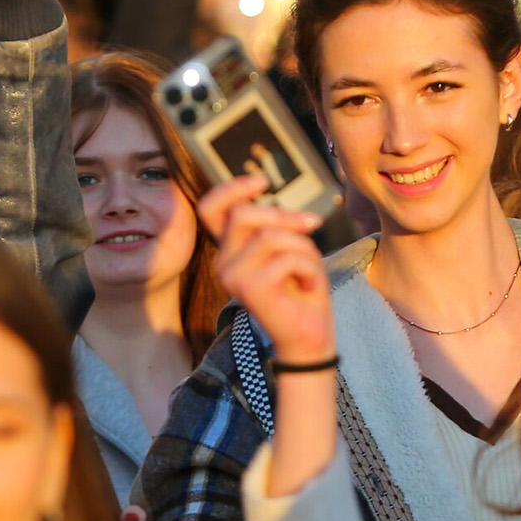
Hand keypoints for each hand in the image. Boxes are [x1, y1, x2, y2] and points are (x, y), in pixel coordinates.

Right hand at [198, 172, 334, 365]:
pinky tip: (308, 288)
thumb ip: (274, 224)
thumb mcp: (289, 248)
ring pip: (270, 236)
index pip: (209, 209)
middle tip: (312, 226)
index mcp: (229, 250)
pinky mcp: (249, 289)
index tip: (263, 182)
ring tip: (308, 270)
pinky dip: (310, 268)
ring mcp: (232, 277)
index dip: (231, 188)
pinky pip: (287, 258)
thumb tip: (269, 190)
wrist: (309, 338)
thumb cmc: (302, 291)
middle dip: (284, 215)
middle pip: (243, 214)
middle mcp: (222, 263)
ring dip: (303, 247)